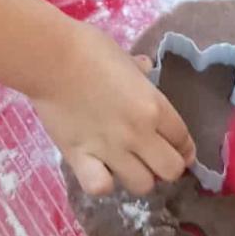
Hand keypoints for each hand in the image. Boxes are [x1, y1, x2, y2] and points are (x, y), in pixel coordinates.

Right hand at [34, 24, 195, 196]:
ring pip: (143, 186)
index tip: (177, 147)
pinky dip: (102, 183)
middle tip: (153, 157)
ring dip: (138, 176)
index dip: (183, 146)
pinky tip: (99, 170)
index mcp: (154, 106)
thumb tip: (145, 67)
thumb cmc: (88, 48)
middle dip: (166, 166)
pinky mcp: (81, 158)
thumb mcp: (123, 56)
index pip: (183, 139)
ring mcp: (110, 150)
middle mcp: (139, 134)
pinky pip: (101, 187)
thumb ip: (138, 70)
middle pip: (171, 170)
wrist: (51, 58)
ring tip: (126, 164)